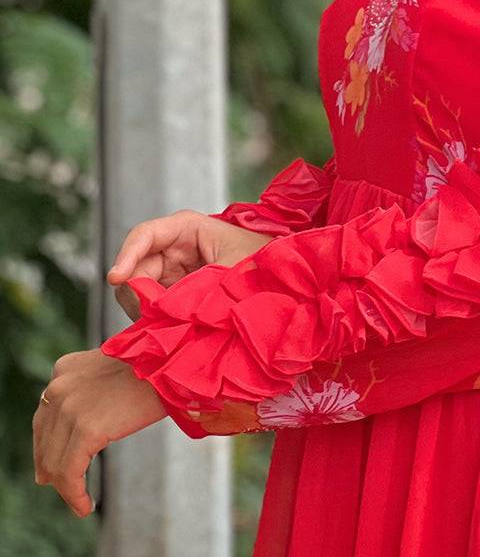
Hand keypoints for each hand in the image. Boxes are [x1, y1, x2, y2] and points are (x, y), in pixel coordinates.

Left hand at [32, 348, 167, 517]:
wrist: (173, 362)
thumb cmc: (155, 370)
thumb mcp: (110, 376)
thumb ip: (87, 398)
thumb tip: (72, 439)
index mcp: (64, 369)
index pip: (44, 418)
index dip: (46, 448)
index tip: (51, 471)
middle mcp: (59, 387)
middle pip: (45, 441)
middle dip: (53, 470)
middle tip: (68, 492)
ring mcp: (69, 407)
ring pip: (54, 462)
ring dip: (66, 488)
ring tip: (80, 503)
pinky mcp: (86, 429)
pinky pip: (70, 473)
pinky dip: (75, 495)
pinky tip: (86, 507)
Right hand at [107, 211, 269, 319]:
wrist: (286, 282)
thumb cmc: (264, 263)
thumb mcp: (231, 272)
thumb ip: (194, 286)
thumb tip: (159, 307)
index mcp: (188, 228)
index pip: (145, 235)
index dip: (127, 256)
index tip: (116, 279)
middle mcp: (176, 247)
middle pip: (137, 267)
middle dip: (138, 292)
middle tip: (151, 317)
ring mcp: (174, 270)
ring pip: (141, 290)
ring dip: (147, 309)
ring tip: (169, 324)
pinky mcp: (176, 292)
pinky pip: (154, 305)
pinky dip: (156, 319)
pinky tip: (171, 329)